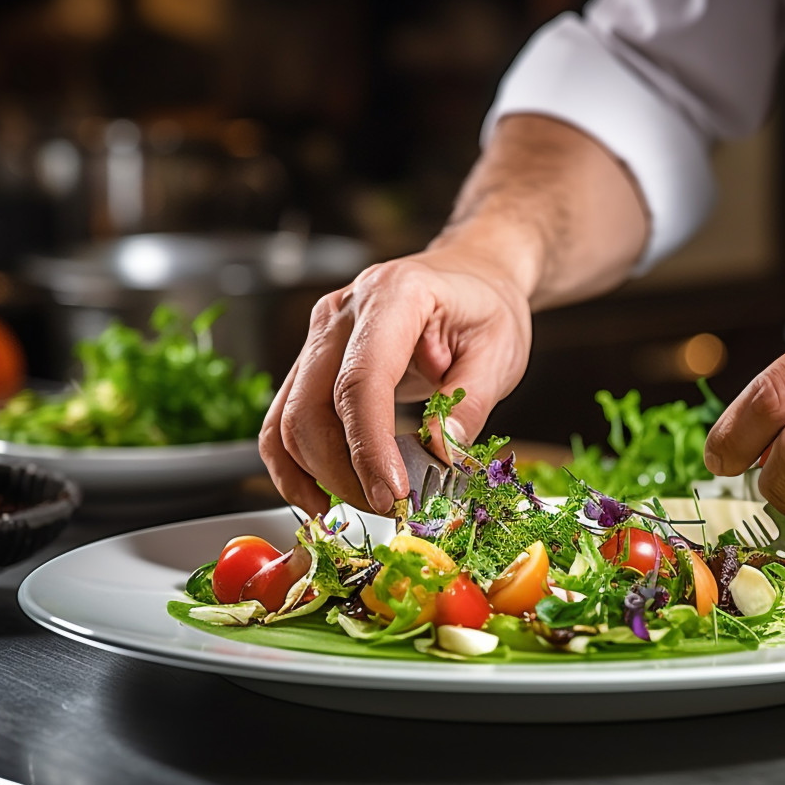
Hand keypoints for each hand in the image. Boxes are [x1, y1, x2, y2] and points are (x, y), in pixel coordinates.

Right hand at [259, 249, 531, 515]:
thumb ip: (471, 402)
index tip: (391, 494)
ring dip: (317, 477)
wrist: (469, 275)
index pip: (362, 381)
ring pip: (287, 421)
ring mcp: (318, 335)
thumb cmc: (485, 307)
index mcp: (394, 295)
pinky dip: (295, 468)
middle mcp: (342, 312)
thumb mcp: (500, 351)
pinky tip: (320, 499)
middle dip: (343, 473)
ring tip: (364, 507)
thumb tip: (441, 454)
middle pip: (312, 408)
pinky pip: (284, 421)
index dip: (369, 446)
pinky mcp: (311, 360)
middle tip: (389, 509)